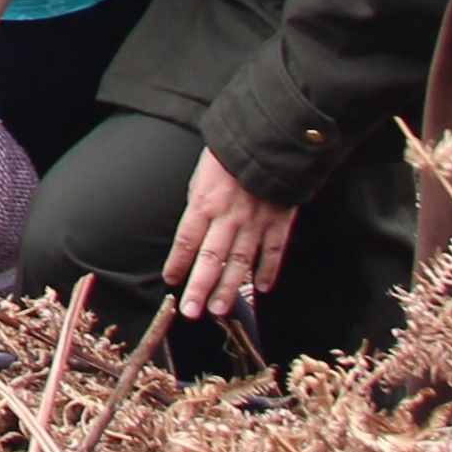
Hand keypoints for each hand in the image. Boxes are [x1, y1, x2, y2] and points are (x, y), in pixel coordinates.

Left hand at [164, 151, 301, 320]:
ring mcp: (256, 221)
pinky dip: (268, 270)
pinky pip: (274, 250)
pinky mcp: (280, 221)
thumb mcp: (201, 178)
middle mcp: (228, 216)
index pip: (187, 240)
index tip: (171, 281)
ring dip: (230, 287)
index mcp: (204, 203)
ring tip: (220, 309)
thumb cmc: (227, 159)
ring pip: (241, 260)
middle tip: (192, 311)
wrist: (266, 140)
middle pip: (211, 257)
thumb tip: (192, 239)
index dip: (178, 263)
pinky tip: (262, 289)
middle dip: (200, 286)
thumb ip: (198, 209)